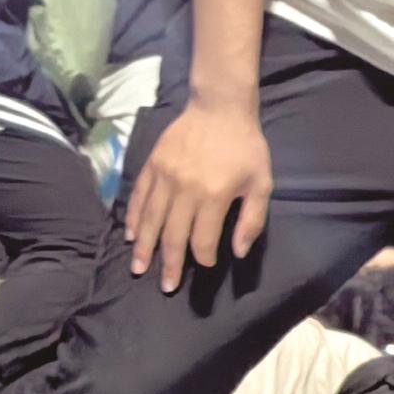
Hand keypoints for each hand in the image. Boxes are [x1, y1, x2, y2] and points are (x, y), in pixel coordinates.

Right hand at [124, 99, 271, 288]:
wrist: (220, 107)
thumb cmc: (245, 147)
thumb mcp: (261, 183)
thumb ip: (251, 220)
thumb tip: (237, 252)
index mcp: (214, 195)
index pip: (202, 239)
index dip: (203, 258)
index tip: (205, 265)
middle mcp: (185, 189)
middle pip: (173, 235)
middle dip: (170, 264)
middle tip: (166, 286)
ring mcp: (165, 177)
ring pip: (151, 220)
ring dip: (145, 248)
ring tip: (139, 269)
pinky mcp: (152, 165)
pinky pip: (139, 198)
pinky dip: (134, 218)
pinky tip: (131, 236)